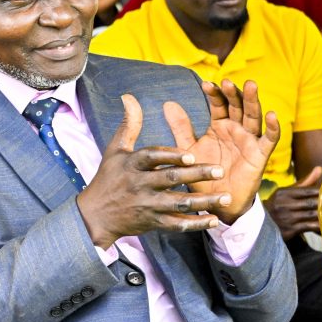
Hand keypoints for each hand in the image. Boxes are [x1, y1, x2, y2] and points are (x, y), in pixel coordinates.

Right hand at [77, 94, 232, 248]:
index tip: (192, 154)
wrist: (94, 216)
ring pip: (178, 203)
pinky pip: (176, 224)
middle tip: (220, 170)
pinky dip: (196, 224)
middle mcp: (139, 185)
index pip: (152, 157)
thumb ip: (129, 124)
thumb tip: (129, 96)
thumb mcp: (115, 150)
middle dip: (196, 175)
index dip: (171, 156)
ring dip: (204, 201)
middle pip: (170, 180)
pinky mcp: (152, 222)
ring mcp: (146, 205)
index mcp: (131, 165)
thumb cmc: (108, 178)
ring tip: (227, 197)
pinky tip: (214, 220)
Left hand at [164, 79, 280, 223]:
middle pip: (237, 106)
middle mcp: (236, 129)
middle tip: (226, 81)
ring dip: (252, 101)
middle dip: (233, 93)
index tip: (205, 84)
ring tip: (250, 85)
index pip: (218, 104)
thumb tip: (167, 103)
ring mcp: (249, 140)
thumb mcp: (188, 149)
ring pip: (253, 116)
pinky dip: (273, 127)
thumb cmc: (202, 174)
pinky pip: (269, 139)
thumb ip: (180, 128)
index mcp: (219, 126)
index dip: (214, 94)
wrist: (215, 202)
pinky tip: (271, 114)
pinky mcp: (260, 155)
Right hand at [264, 165, 321, 239]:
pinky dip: (320, 226)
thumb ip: (304, 182)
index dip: (321, 192)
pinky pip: (310, 226)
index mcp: (283, 193)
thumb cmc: (278, 205)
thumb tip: (319, 168)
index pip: (307, 191)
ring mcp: (287, 218)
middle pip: (311, 203)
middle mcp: (284, 205)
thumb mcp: (286, 192)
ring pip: (312, 215)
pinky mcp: (290, 230)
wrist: (260, 224)